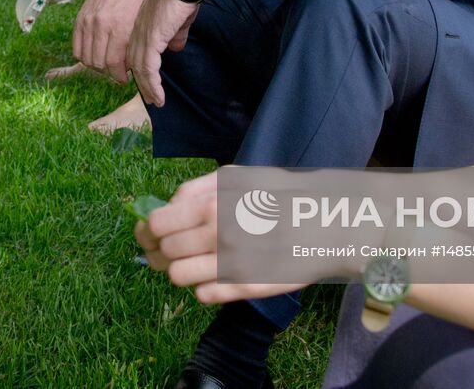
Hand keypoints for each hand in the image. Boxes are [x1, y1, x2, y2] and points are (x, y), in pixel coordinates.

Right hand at [73, 0, 149, 77]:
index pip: (114, 64)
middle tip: (117, 72)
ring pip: (86, 58)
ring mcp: (88, 22)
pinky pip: (76, 47)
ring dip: (96, 66)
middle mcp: (102, 26)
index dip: (119, 76)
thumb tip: (129, 67)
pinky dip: (84, 56)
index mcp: (120, 27)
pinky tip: (94, 55)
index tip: (125, 78)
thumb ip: (134, 44)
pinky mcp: (80, 19)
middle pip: (99, 64)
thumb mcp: (141, 21)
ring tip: (106, 64)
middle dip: (109, 73)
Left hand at [125, 0, 199, 107]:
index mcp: (141, 25)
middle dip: (142, 82)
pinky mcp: (151, 41)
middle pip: (134, 63)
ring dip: (148, 88)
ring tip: (156, 101)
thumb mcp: (177, 19)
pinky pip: (149, 69)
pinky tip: (158, 96)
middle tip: (150, 97)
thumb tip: (175, 46)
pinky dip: (152, 85)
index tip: (147, 82)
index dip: (140, 68)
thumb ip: (174, 34)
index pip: (136, 51)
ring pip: (140, 70)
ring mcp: (142, 36)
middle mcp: (137, 31)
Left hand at [135, 170, 304, 303]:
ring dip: (182, 269)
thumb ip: (197, 188)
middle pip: (164, 253)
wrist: (322, 224)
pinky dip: (204, 286)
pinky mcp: (244, 288)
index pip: (157, 226)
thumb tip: (169, 205)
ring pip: (178, 277)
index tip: (156, 233)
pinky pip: (203, 295)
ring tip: (196, 262)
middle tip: (175, 248)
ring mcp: (231, 264)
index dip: (151, 231)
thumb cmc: (277, 196)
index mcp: (212, 205)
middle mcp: (217, 236)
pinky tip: (217, 274)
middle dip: (163, 251)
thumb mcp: (237, 177)